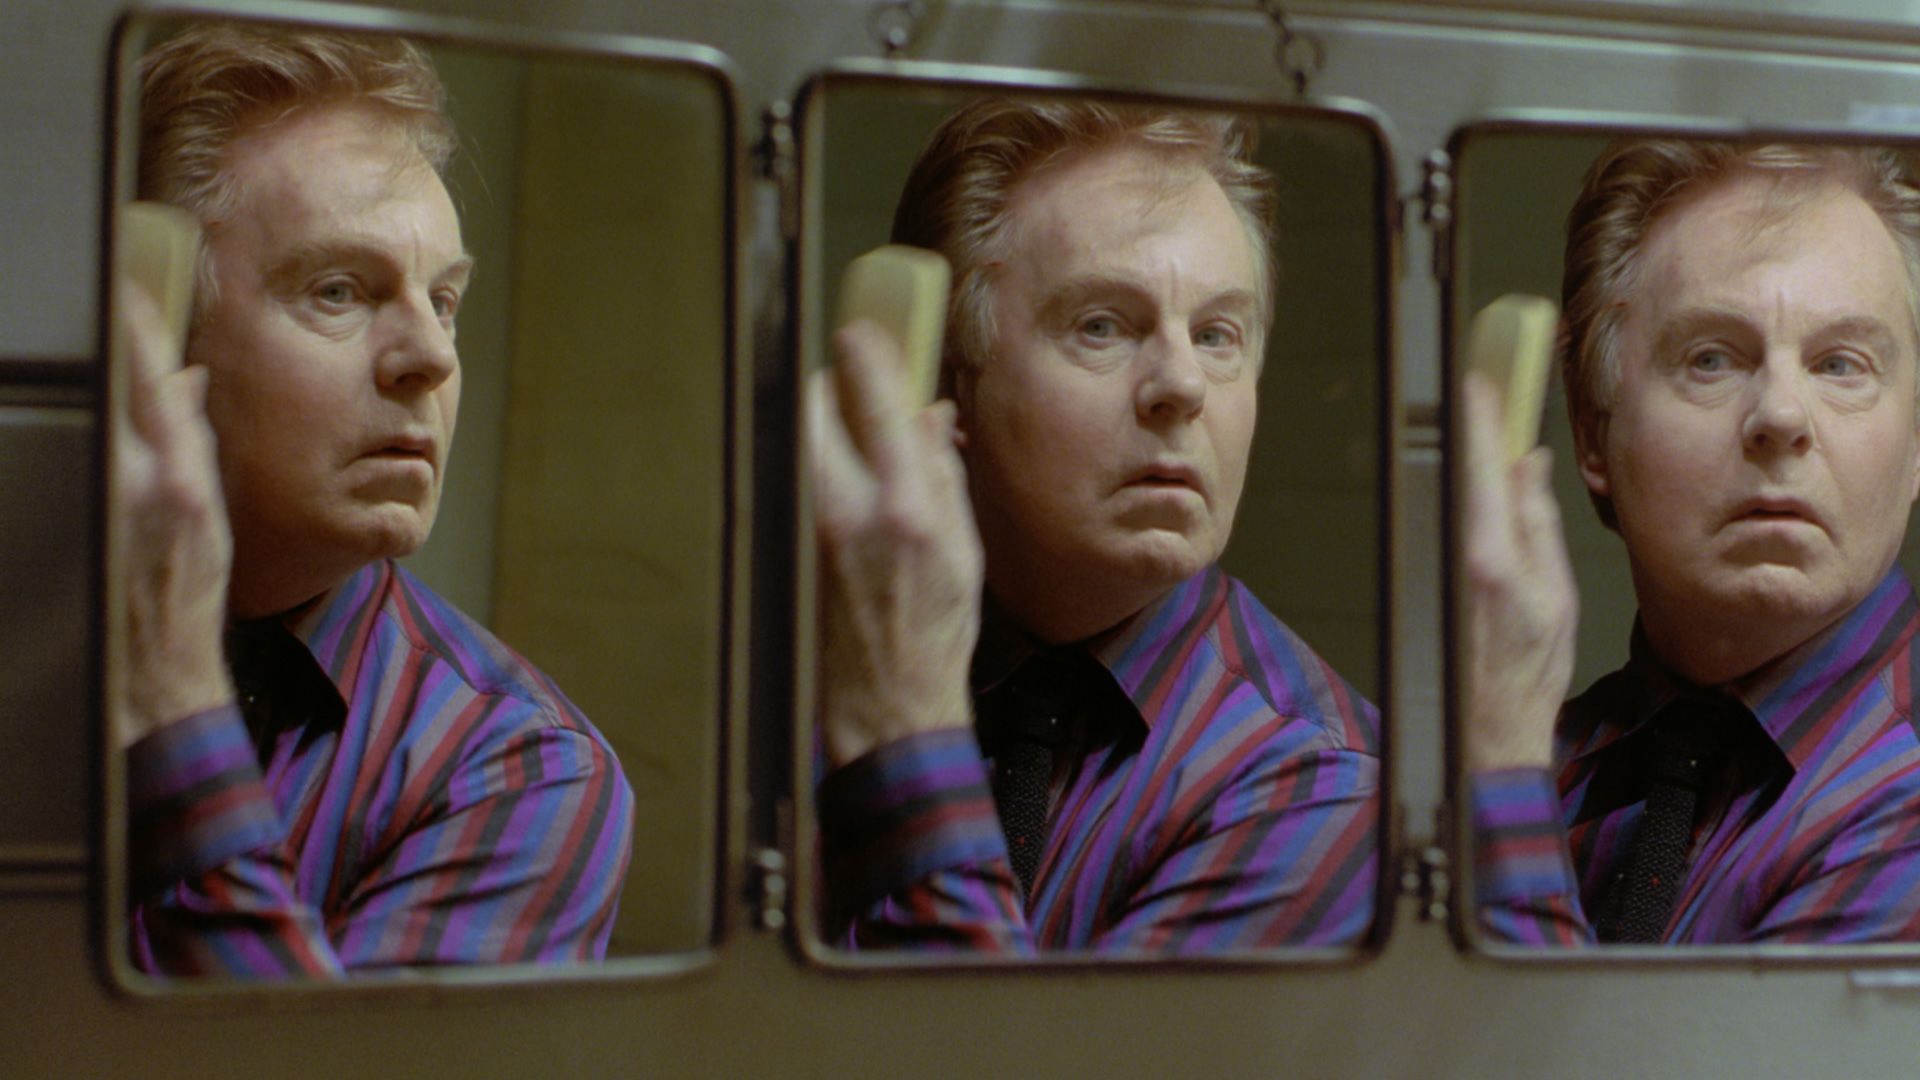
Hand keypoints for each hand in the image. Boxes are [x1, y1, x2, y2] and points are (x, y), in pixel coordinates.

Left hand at [114, 280, 233, 749]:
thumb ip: (194, 442)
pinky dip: (82, 427)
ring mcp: (92, 496)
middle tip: (97, 303)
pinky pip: (76, 451)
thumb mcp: (210, 513)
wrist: (150, 660)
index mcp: (175, 477)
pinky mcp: (68, 511)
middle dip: (106, 345)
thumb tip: (185, 383)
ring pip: (87, 417)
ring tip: (92, 356)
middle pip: (108, 388)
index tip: (123, 286)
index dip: (136, 327)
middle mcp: (129, 480)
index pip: (151, 380)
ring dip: (92, 386)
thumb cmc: (187, 593)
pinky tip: (84, 421)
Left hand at [809, 321, 982, 767]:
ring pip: (800, 440)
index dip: (868, 353)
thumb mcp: (963, 548)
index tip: (867, 333)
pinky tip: (849, 482)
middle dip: (831, 384)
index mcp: (906, 508)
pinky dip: (821, 462)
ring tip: (857, 436)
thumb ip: (941, 474)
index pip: (877, 401)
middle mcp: (851, 511)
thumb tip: (929, 417)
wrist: (888, 702)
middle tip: (855, 384)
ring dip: (822, 423)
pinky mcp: (793, 544)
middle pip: (814, 408)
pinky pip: (802, 477)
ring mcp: (813, 528)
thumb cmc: (936, 631)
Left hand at [1461, 371, 1576, 771]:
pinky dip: (1457, 497)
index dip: (1477, 418)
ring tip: (1484, 431)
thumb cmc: (1531, 670)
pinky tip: (1474, 486)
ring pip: (1443, 495)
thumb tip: (1527, 465)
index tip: (1479, 381)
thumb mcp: (1556, 594)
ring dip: (1461, 462)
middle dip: (1466, 428)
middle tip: (1477, 387)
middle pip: (1453, 472)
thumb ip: (1537, 522)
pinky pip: (1439, 522)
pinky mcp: (1419, 580)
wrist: (1488, 727)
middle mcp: (1452, 560)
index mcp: (1490, 559)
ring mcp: (1430, 571)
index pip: (1477, 468)